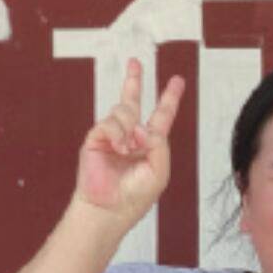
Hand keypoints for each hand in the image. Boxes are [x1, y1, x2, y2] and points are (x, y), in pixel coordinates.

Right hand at [73, 58, 185, 224]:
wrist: (108, 209)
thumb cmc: (134, 197)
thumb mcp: (159, 170)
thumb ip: (159, 144)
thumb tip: (141, 126)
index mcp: (148, 145)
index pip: (161, 116)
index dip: (169, 98)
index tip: (177, 81)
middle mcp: (129, 137)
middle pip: (133, 102)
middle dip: (134, 81)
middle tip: (136, 62)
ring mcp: (111, 136)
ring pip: (124, 112)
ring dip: (129, 129)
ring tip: (126, 149)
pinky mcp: (95, 138)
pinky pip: (109, 123)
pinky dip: (116, 134)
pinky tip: (117, 148)